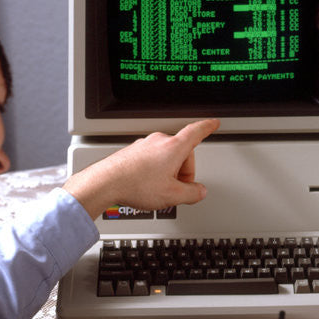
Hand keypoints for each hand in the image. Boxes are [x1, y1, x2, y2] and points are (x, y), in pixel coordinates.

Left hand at [63, 119, 219, 219]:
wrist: (105, 183)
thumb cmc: (135, 184)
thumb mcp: (173, 195)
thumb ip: (192, 193)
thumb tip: (199, 191)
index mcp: (173, 148)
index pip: (196, 132)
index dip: (207, 127)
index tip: (213, 123)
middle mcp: (159, 141)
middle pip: (181, 152)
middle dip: (183, 171)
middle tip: (176, 189)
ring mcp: (144, 145)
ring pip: (165, 157)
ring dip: (167, 172)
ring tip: (157, 190)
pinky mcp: (132, 152)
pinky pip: (151, 160)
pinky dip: (153, 171)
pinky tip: (145, 186)